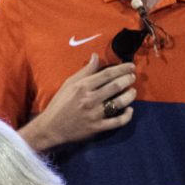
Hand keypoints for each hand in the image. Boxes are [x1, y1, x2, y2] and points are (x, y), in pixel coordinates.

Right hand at [20, 55, 135, 151]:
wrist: (51, 128)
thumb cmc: (60, 104)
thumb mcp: (69, 84)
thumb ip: (85, 71)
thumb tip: (96, 56)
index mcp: (83, 87)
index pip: (108, 74)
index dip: (122, 69)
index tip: (131, 67)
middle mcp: (90, 99)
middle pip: (116, 86)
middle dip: (128, 80)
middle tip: (133, 77)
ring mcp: (94, 114)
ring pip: (119, 103)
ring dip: (129, 96)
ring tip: (133, 92)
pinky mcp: (97, 127)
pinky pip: (117, 122)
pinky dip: (126, 116)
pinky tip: (129, 110)